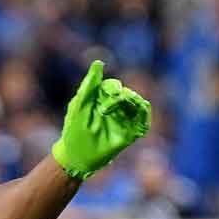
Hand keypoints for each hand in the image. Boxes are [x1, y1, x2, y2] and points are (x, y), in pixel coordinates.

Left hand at [51, 60, 150, 179]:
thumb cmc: (74, 130)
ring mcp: (123, 119)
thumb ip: (89, 85)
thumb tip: (99, 62)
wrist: (77, 156)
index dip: (112, 87)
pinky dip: (143, 113)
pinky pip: (144, 119)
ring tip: (121, 107)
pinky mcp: (131, 132)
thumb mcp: (79, 105)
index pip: (112, 86)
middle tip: (105, 109)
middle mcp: (114, 108)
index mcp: (101, 100)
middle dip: (119, 97)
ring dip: (132, 102)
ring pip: (137, 103)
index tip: (107, 95)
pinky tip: (138, 110)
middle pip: (125, 93)